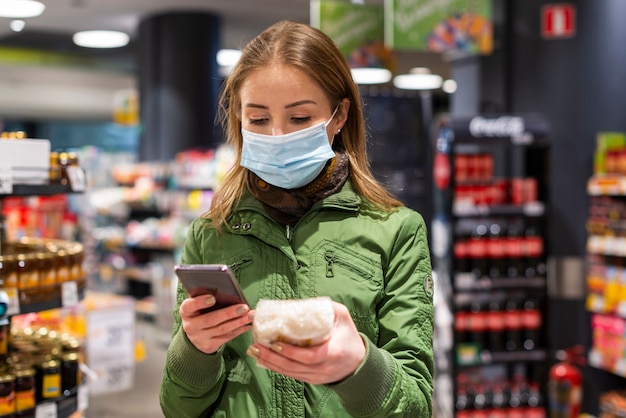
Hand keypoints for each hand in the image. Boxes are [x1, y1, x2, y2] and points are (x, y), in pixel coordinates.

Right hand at [180, 294, 252, 353]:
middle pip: (210, 319)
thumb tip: (227, 290)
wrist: (195, 336)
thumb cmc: (200, 313)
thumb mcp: (198, 305)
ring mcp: (199, 337)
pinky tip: (248, 324)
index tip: (212, 298)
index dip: (200, 302)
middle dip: (229, 313)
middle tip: (243, 307)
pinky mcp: (209, 345)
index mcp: (186, 311)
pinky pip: (227, 337)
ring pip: (221, 329)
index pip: (189, 306)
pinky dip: (239, 330)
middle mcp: (190, 326)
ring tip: (250, 315)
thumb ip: (207, 297)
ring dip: (238, 322)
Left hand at [246, 301, 365, 384]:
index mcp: (332, 353)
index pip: (309, 356)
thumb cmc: (350, 338)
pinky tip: (264, 360)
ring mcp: (317, 377)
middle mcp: (324, 368)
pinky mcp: (312, 380)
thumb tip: (305, 302)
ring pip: (290, 373)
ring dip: (270, 363)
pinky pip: (292, 375)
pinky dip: (276, 368)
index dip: (290, 352)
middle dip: (272, 357)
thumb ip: (327, 308)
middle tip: (256, 346)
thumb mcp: (343, 317)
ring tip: (254, 352)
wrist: (358, 363)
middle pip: (294, 367)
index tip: (276, 343)